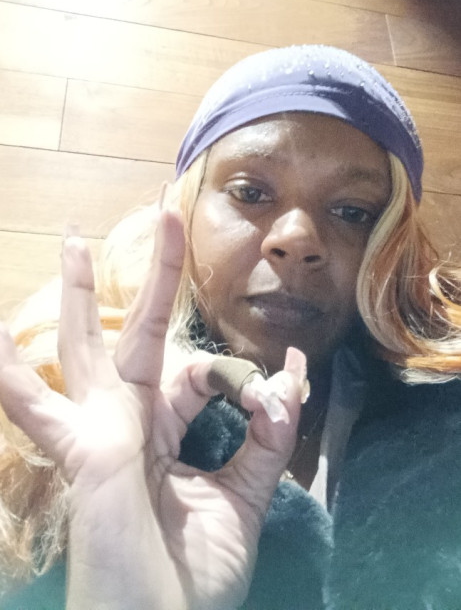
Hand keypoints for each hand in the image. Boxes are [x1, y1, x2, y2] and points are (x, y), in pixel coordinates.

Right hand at [0, 211, 304, 609]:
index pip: (202, 373)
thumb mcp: (243, 501)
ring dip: (82, 296)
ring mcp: (102, 436)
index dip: (250, 374)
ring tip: (72, 245)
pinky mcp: (88, 457)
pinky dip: (14, 380)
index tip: (291, 375)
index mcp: (163, 431)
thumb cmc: (189, 578)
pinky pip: (42, 414)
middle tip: (164, 217)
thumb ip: (268, 440)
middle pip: (142, 335)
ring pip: (88, 351)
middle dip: (157, 278)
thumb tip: (292, 377)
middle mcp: (129, 425)